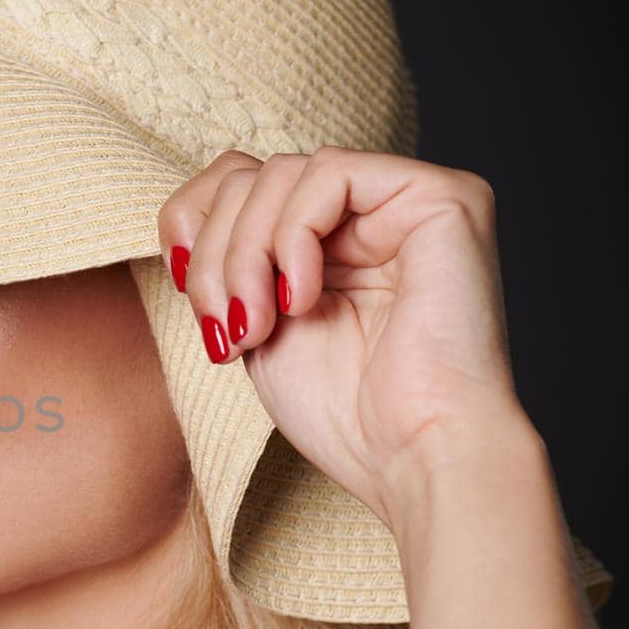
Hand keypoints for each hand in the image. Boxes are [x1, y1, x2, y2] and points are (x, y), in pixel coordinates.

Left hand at [157, 145, 534, 531]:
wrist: (412, 456)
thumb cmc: (343, 414)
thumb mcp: (254, 325)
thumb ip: (230, 263)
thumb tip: (185, 221)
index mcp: (329, 239)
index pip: (238, 182)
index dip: (193, 228)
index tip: (188, 296)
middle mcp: (371, 210)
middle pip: (250, 175)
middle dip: (215, 254)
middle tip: (226, 327)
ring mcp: (408, 199)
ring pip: (281, 171)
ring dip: (245, 253)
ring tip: (258, 325)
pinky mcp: (442, 195)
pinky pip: (330, 171)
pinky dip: (294, 234)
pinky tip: (303, 299)